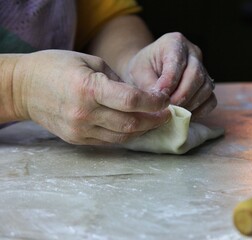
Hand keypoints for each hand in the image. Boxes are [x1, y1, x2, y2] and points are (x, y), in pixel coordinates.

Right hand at [13, 50, 169, 144]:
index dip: (154, 102)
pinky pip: (109, 141)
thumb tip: (141, 95)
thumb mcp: (90, 61)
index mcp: (89, 88)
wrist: (24, 88)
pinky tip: (136, 127)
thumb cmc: (57, 67)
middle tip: (167, 114)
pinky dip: (126, 135)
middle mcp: (85, 113)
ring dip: (143, 130)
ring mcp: (80, 130)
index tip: (165, 100)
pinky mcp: (77, 139)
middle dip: (155, 120)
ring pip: (123, 137)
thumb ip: (117, 80)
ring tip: (155, 121)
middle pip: (131, 123)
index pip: (132, 101)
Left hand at [124, 32, 216, 118]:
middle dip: (182, 95)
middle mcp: (193, 53)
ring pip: (206, 88)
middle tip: (168, 109)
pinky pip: (211, 100)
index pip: (178, 61)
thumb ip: (149, 85)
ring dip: (190, 104)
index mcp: (174, 42)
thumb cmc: (142, 69)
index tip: (160, 96)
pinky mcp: (207, 86)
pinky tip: (185, 114)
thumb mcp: (138, 73)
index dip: (170, 81)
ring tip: (174, 112)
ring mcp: (203, 69)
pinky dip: (200, 110)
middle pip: (196, 74)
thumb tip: (161, 102)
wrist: (147, 72)